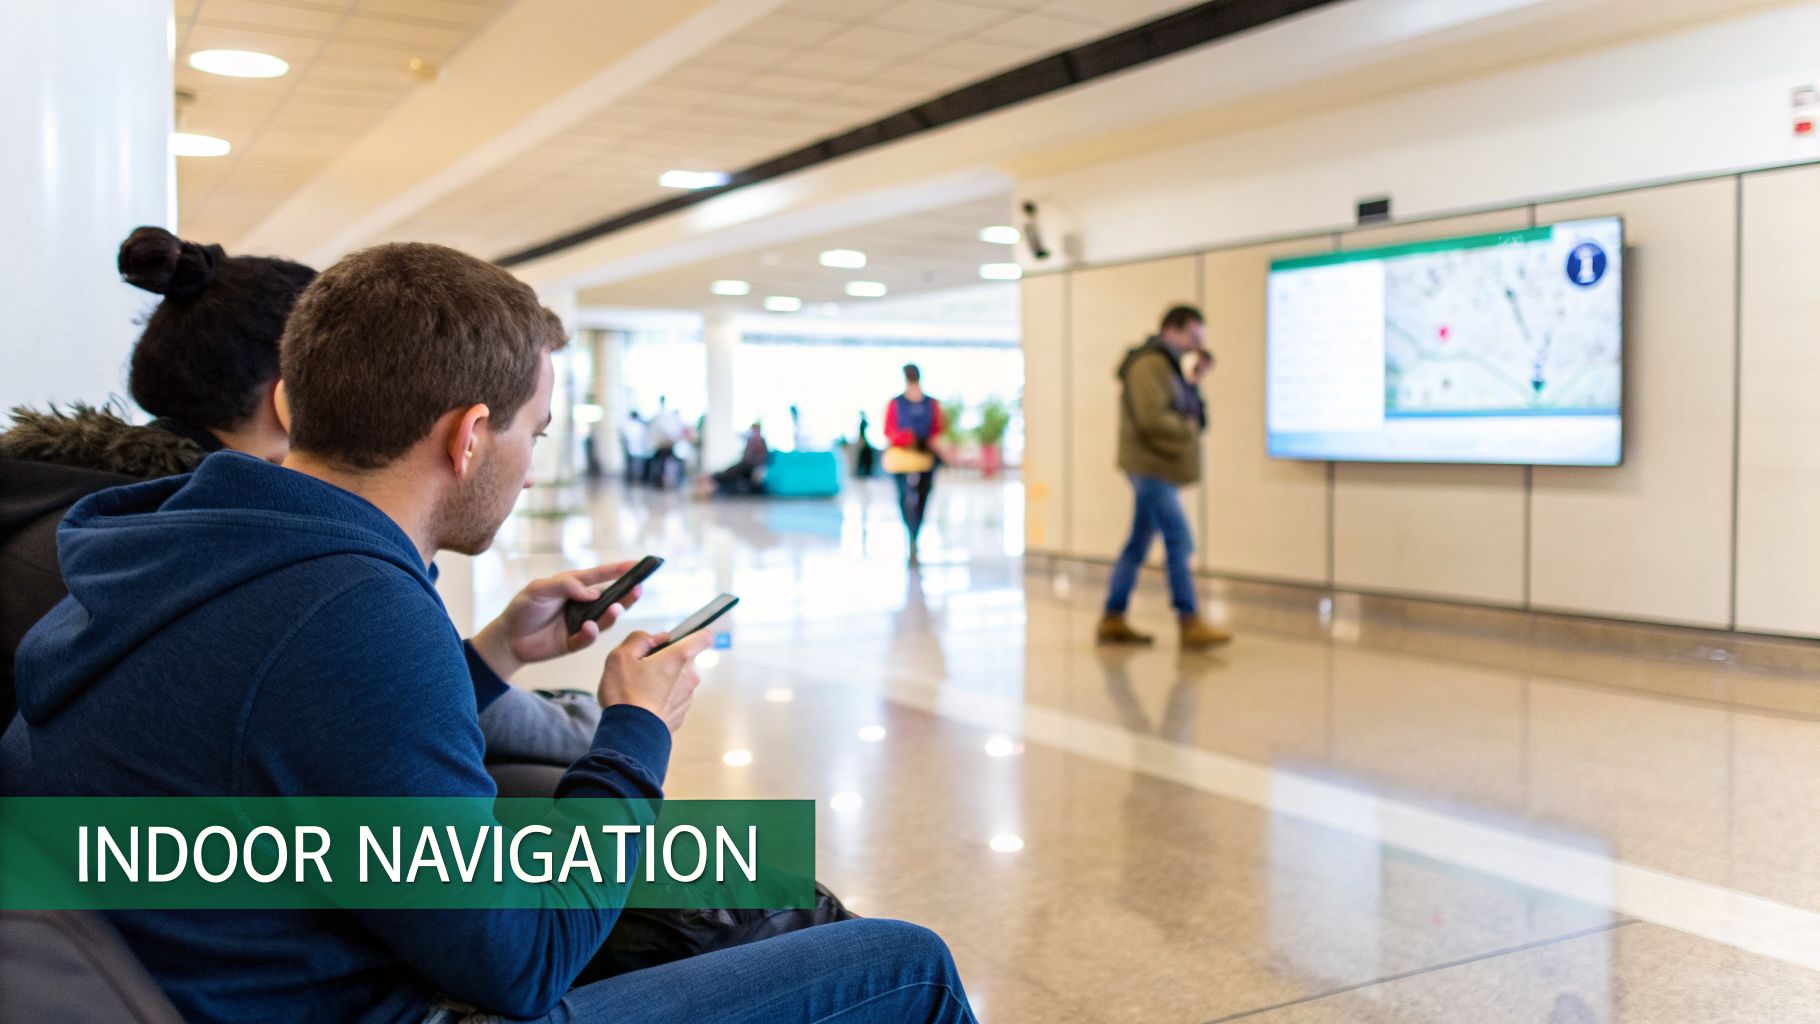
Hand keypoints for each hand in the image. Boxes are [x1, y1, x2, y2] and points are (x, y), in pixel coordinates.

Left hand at [470, 561, 644, 679]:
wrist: (507, 638)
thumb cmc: (522, 609)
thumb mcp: (538, 590)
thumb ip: (564, 586)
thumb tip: (593, 593)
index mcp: (574, 587)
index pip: (599, 576)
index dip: (618, 570)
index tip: (637, 564)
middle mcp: (582, 605)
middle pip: (610, 599)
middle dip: (626, 594)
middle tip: (639, 589)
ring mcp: (580, 624)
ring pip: (605, 619)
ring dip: (613, 614)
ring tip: (617, 608)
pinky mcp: (575, 642)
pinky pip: (588, 638)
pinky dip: (590, 633)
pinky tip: (589, 628)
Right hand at [597, 630, 714, 732]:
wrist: (630, 735)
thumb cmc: (625, 694)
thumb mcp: (621, 656)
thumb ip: (639, 639)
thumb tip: (657, 638)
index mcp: (679, 657)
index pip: (703, 637)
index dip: (693, 635)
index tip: (678, 640)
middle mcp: (690, 676)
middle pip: (684, 660)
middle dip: (666, 661)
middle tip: (642, 669)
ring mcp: (687, 698)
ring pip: (678, 681)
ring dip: (664, 681)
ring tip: (639, 690)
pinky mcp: (681, 715)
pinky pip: (673, 699)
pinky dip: (662, 699)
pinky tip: (643, 705)